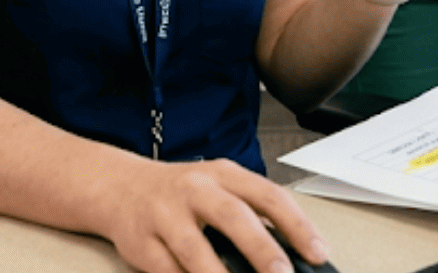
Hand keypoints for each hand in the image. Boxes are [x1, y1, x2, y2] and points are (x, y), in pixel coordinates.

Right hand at [99, 157, 326, 272]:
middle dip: (261, 249)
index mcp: (223, 174)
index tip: (318, 253)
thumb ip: (250, 214)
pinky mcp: (140, 242)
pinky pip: (165, 270)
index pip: (267, 195)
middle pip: (233, 216)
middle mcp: (194, 190)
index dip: (297, 225)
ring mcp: (164, 215)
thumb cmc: (181, 193)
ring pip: (193, 248)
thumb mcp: (218, 189)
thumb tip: (290, 257)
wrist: (119, 187)